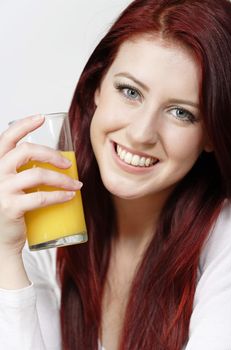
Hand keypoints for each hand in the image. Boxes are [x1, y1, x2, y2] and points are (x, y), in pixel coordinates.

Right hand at [0, 115, 81, 254]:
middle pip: (26, 152)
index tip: (41, 117)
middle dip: (52, 154)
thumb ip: (22, 172)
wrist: (0, 240)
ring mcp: (1, 190)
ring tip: (76, 185)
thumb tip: (53, 161)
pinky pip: (41, 197)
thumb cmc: (10, 209)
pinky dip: (60, 196)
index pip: (5, 138)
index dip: (23, 125)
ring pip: (38, 175)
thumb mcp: (9, 185)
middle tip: (68, 164)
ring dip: (62, 179)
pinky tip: (70, 196)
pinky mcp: (10, 208)